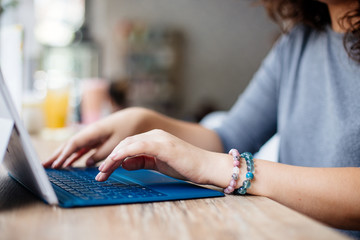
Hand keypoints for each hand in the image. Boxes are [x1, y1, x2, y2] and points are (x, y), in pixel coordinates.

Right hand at [43, 108, 145, 168]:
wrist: (137, 118)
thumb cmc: (128, 128)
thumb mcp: (117, 142)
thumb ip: (102, 153)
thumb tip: (87, 163)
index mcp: (94, 131)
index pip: (74, 144)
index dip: (64, 155)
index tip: (55, 165)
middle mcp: (90, 132)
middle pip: (69, 144)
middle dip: (56, 155)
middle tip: (43, 166)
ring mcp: (92, 136)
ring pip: (74, 147)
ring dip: (62, 156)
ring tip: (51, 166)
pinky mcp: (97, 139)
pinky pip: (82, 148)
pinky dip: (74, 155)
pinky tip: (68, 163)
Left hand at [95, 129, 222, 184]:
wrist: (207, 166)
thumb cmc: (186, 166)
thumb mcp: (159, 164)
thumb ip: (142, 161)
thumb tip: (125, 163)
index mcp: (154, 138)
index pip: (128, 144)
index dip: (114, 157)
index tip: (104, 171)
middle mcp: (155, 134)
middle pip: (125, 143)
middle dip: (109, 159)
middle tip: (99, 174)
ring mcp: (159, 138)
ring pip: (128, 144)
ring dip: (113, 158)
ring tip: (103, 171)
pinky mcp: (163, 145)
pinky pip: (138, 146)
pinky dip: (124, 153)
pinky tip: (115, 161)